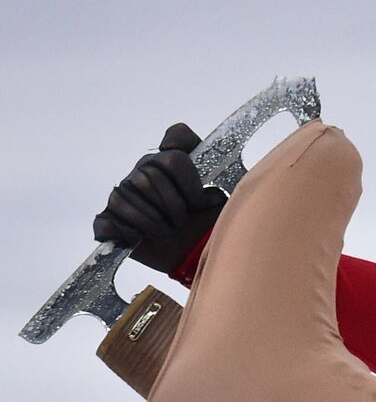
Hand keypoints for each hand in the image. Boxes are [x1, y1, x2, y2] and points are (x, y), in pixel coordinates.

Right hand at [93, 122, 226, 273]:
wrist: (196, 259)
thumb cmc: (212, 227)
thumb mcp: (233, 201)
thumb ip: (239, 176)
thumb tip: (238, 176)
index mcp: (174, 162)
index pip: (176, 141)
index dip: (186, 170)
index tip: (197, 195)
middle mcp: (146, 170)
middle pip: (151, 172)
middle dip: (174, 203)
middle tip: (184, 220)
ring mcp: (125, 193)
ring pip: (131, 193)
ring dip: (155, 220)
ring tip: (169, 232)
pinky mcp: (111, 219)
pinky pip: (110, 217)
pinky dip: (128, 231)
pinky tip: (141, 239)